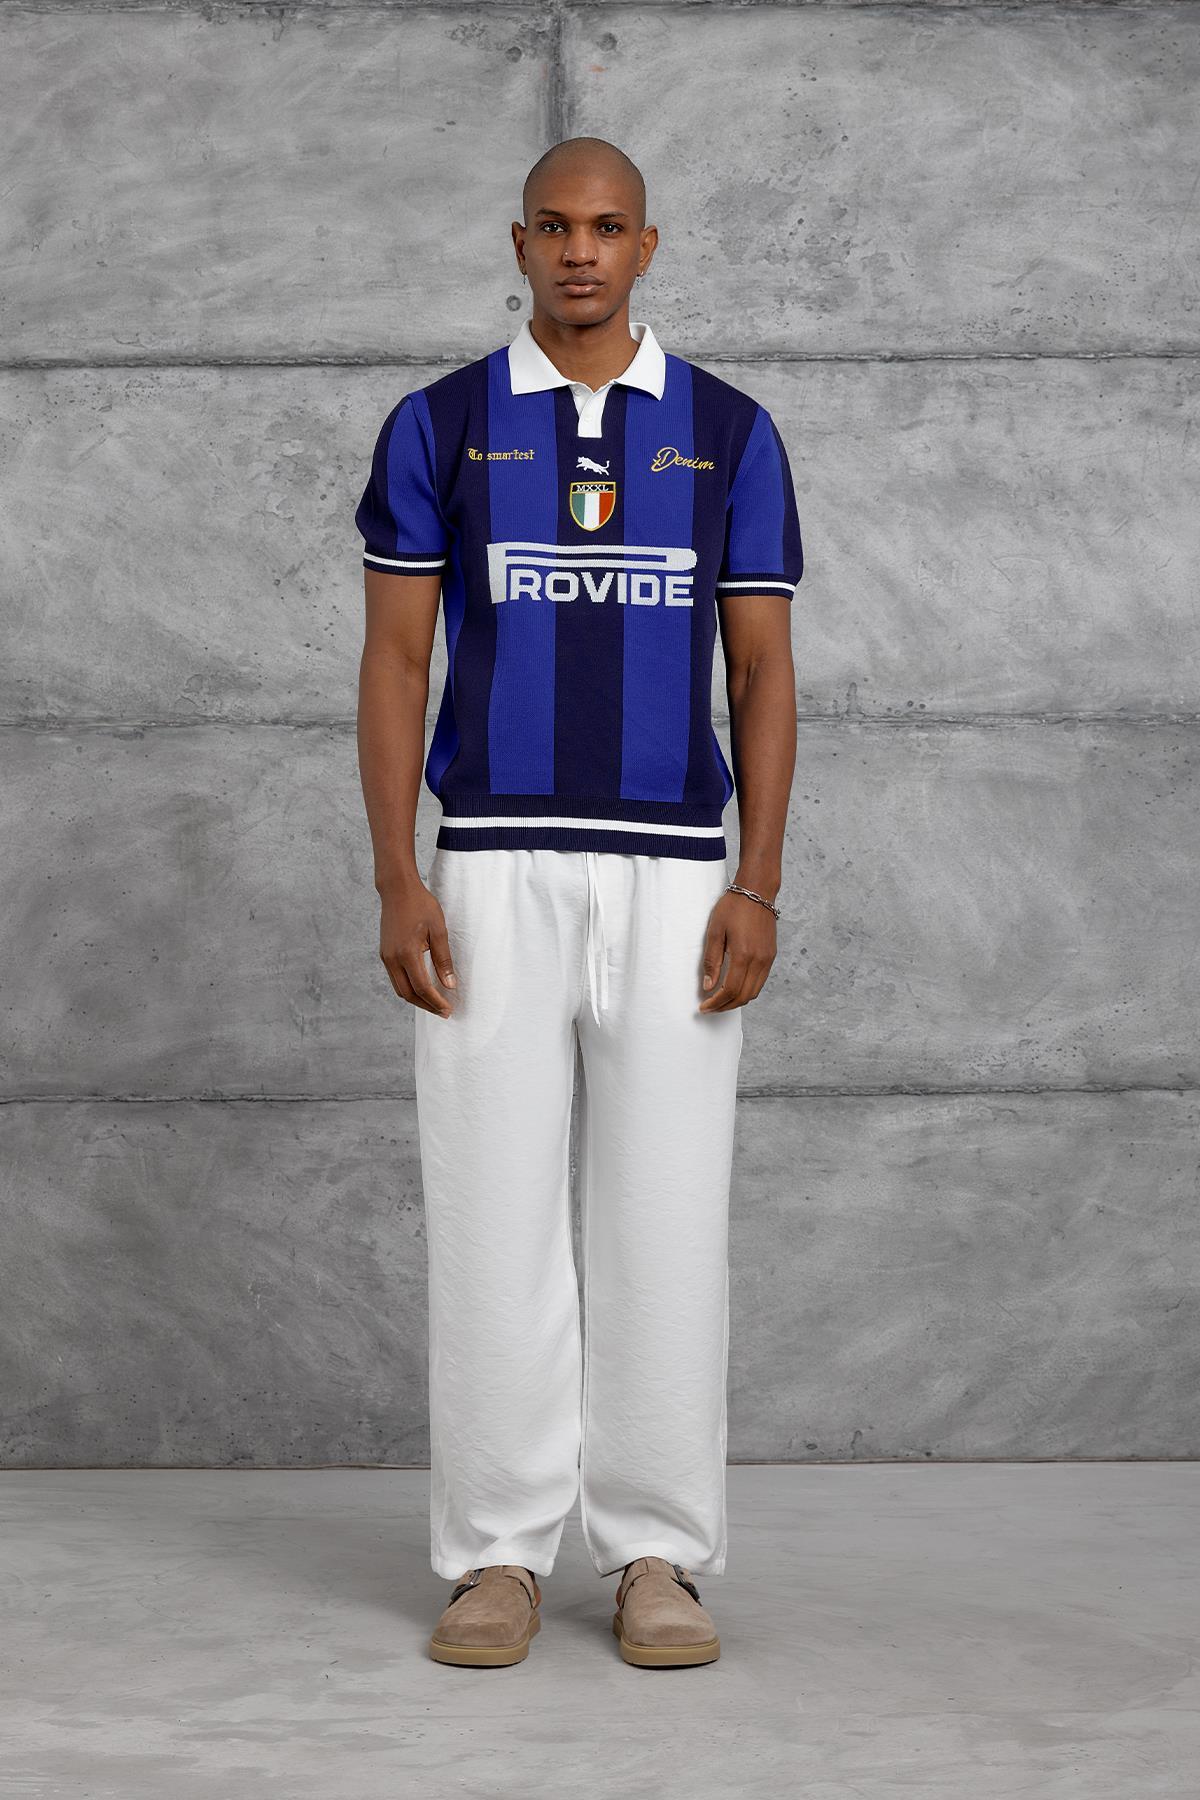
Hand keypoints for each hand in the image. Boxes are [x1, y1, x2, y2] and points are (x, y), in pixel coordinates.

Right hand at [378, 878, 456, 1016]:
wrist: (397, 889)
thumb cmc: (421, 905)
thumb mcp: (438, 930)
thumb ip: (443, 959)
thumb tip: (450, 985)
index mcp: (407, 954)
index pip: (422, 988)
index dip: (436, 1002)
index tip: (449, 1010)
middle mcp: (392, 959)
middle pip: (408, 994)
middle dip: (426, 1006)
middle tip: (444, 1012)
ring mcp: (386, 957)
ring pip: (400, 988)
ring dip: (417, 999)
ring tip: (434, 1003)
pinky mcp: (384, 954)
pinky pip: (396, 979)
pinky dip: (409, 988)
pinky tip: (422, 988)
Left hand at [698, 887, 775, 1012]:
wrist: (757, 891)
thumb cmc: (733, 907)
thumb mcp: (715, 931)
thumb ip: (712, 960)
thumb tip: (708, 986)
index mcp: (744, 955)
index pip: (730, 990)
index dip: (716, 1002)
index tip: (704, 1007)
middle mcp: (759, 960)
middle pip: (743, 996)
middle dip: (725, 1006)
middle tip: (710, 1008)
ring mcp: (768, 959)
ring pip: (754, 992)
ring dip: (737, 1000)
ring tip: (720, 1001)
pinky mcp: (771, 955)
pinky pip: (760, 981)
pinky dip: (747, 990)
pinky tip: (734, 987)